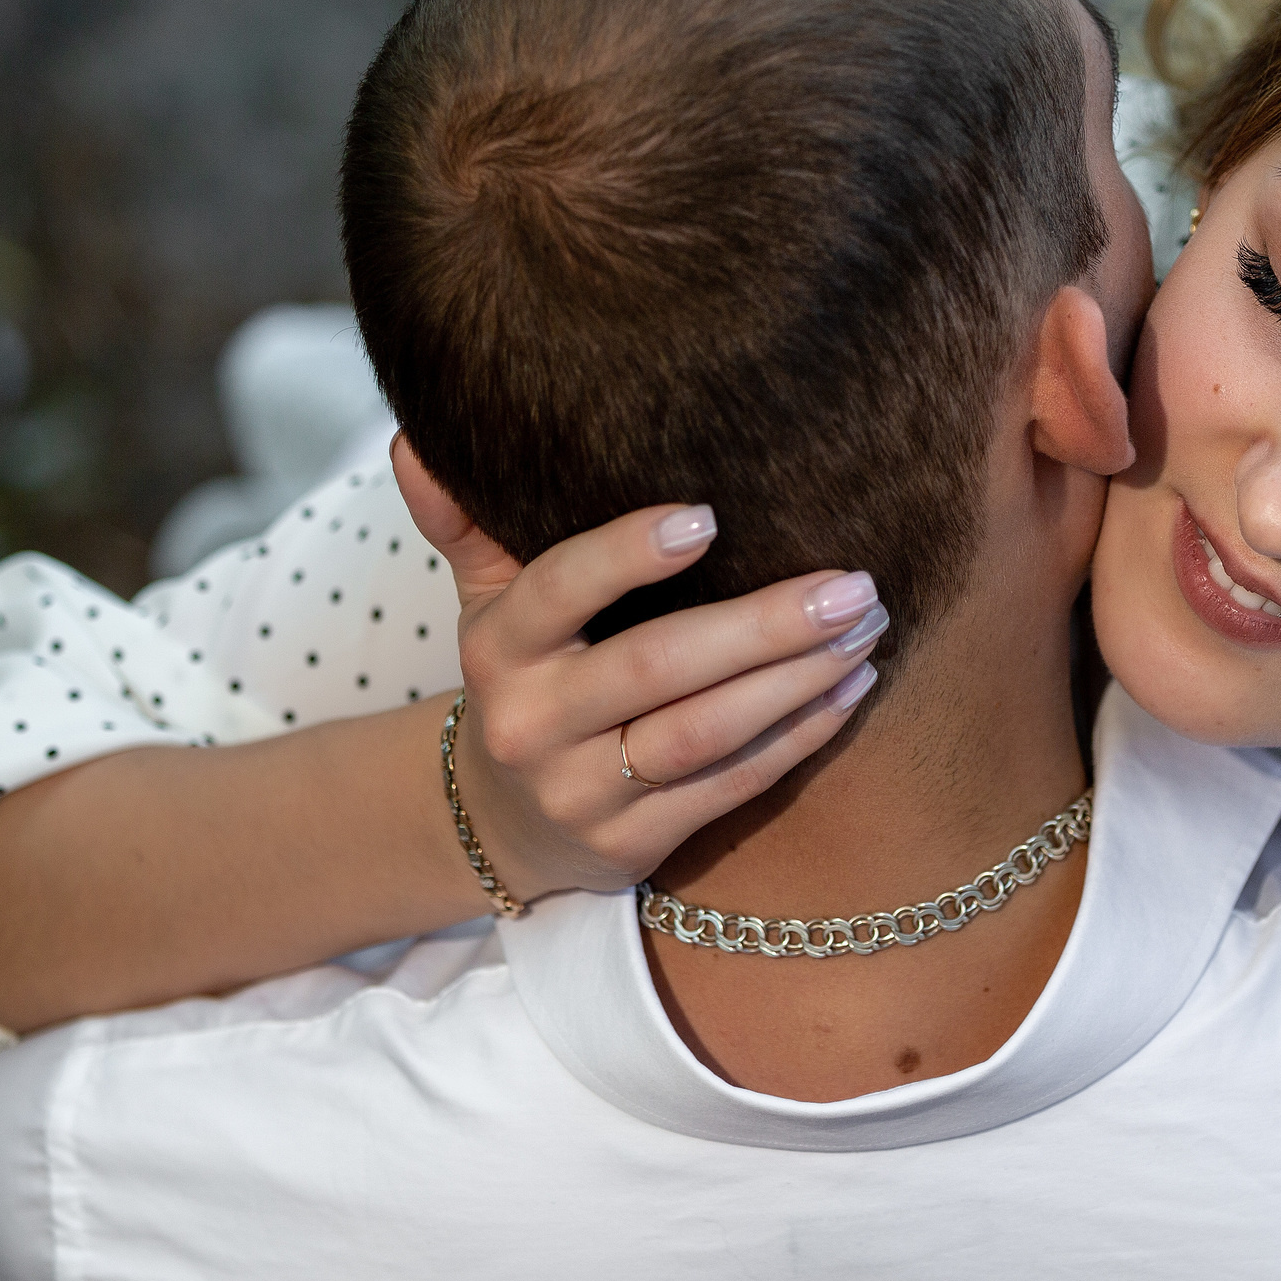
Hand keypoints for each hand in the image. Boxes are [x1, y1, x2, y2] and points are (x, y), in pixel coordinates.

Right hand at [393, 436, 885, 901]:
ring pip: (703, 734)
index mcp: (499, 648)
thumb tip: (415, 436)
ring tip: (865, 630)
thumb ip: (468, 522)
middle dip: (763, 624)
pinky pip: (730, 787)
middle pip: (656, 667)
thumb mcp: (485, 602)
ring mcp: (583, 792)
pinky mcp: (634, 844)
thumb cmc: (526, 678)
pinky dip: (799, 738)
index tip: (710, 516)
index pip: (560, 589)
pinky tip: (852, 689)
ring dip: (796, 682)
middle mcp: (534, 723)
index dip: (627, 554)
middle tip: (850, 583)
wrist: (499, 823)